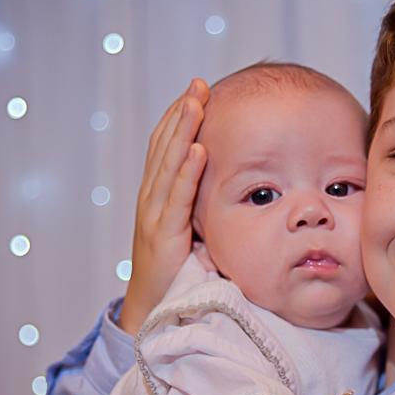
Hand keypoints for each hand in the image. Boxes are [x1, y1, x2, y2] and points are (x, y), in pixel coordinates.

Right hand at [118, 79, 208, 335]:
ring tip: (195, 103)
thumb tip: (243, 184)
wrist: (152, 309)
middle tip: (198, 84)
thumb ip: (205, 205)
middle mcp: (151, 199)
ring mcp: (154, 216)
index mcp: (158, 194)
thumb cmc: (177, 270)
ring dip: (182, 132)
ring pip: (168, 164)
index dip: (180, 117)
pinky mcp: (162, 236)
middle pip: (164, 146)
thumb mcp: (194, 228)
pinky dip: (186, 173)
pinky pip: (176, 199)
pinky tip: (199, 150)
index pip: (167, 146)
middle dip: (181, 113)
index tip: (198, 90)